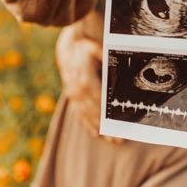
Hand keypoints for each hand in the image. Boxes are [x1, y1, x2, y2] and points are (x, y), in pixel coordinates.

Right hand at [55, 26, 122, 142]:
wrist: (69, 47)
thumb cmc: (86, 47)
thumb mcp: (96, 48)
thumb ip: (105, 58)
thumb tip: (116, 68)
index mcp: (84, 80)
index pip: (97, 101)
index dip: (106, 114)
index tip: (116, 124)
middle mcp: (77, 91)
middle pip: (92, 113)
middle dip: (105, 126)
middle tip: (118, 139)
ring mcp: (73, 95)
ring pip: (85, 116)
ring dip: (97, 128)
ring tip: (110, 140)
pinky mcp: (72, 97)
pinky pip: (79, 113)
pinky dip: (87, 124)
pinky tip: (96, 133)